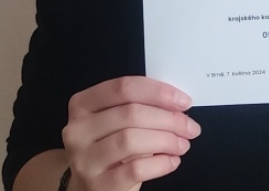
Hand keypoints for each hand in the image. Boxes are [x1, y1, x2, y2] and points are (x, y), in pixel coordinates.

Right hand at [62, 76, 199, 190]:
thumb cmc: (109, 147)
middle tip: (190, 126)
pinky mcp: (96, 185)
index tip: (183, 101)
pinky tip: (171, 161)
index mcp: (83, 104)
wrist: (89, 188)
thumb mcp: (116, 122)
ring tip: (183, 144)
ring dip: (166, 140)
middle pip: (130, 113)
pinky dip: (160, 163)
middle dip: (168, 118)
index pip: (123, 88)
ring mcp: (84, 159)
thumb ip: (138, 106)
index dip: (157, 92)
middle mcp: (77, 129)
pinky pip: (135, 169)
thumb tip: (177, 103)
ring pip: (131, 140)